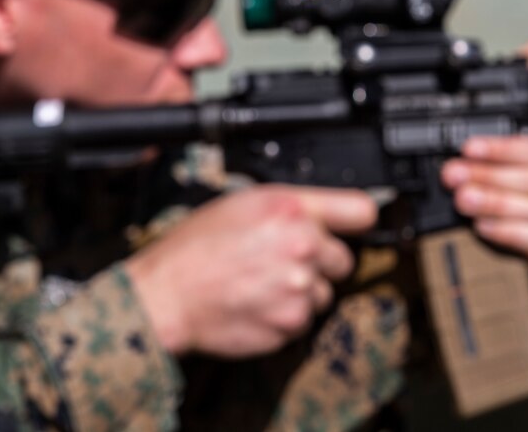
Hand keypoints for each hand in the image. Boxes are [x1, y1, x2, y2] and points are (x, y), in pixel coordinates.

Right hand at [124, 187, 376, 356]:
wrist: (166, 295)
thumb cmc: (195, 248)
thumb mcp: (243, 204)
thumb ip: (292, 208)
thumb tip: (328, 217)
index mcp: (291, 209)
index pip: (361, 210)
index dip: (357, 220)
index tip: (354, 227)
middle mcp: (302, 246)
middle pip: (343, 260)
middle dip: (320, 263)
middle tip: (281, 262)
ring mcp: (298, 289)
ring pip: (323, 294)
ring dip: (301, 293)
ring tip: (261, 284)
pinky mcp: (290, 324)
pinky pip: (302, 322)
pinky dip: (284, 318)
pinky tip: (256, 304)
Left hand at [441, 38, 527, 265]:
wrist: (463, 226)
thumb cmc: (480, 174)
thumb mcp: (483, 127)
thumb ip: (508, 89)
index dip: (506, 146)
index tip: (468, 147)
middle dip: (492, 175)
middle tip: (452, 174)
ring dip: (498, 202)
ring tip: (462, 200)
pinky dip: (510, 232)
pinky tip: (481, 227)